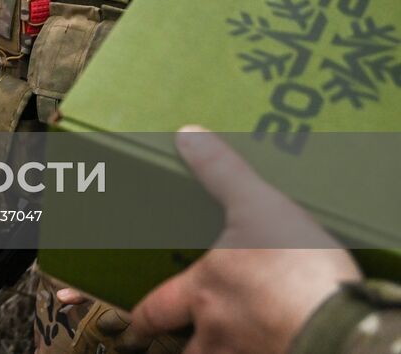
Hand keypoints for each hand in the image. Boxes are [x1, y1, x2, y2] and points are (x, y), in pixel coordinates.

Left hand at [122, 125, 360, 353]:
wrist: (339, 329)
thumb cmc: (293, 267)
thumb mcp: (257, 205)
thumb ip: (223, 172)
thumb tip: (189, 136)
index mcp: (203, 291)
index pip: (155, 309)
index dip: (140, 319)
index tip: (129, 327)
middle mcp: (218, 332)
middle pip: (186, 351)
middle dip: (179, 349)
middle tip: (174, 346)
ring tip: (231, 347)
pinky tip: (279, 347)